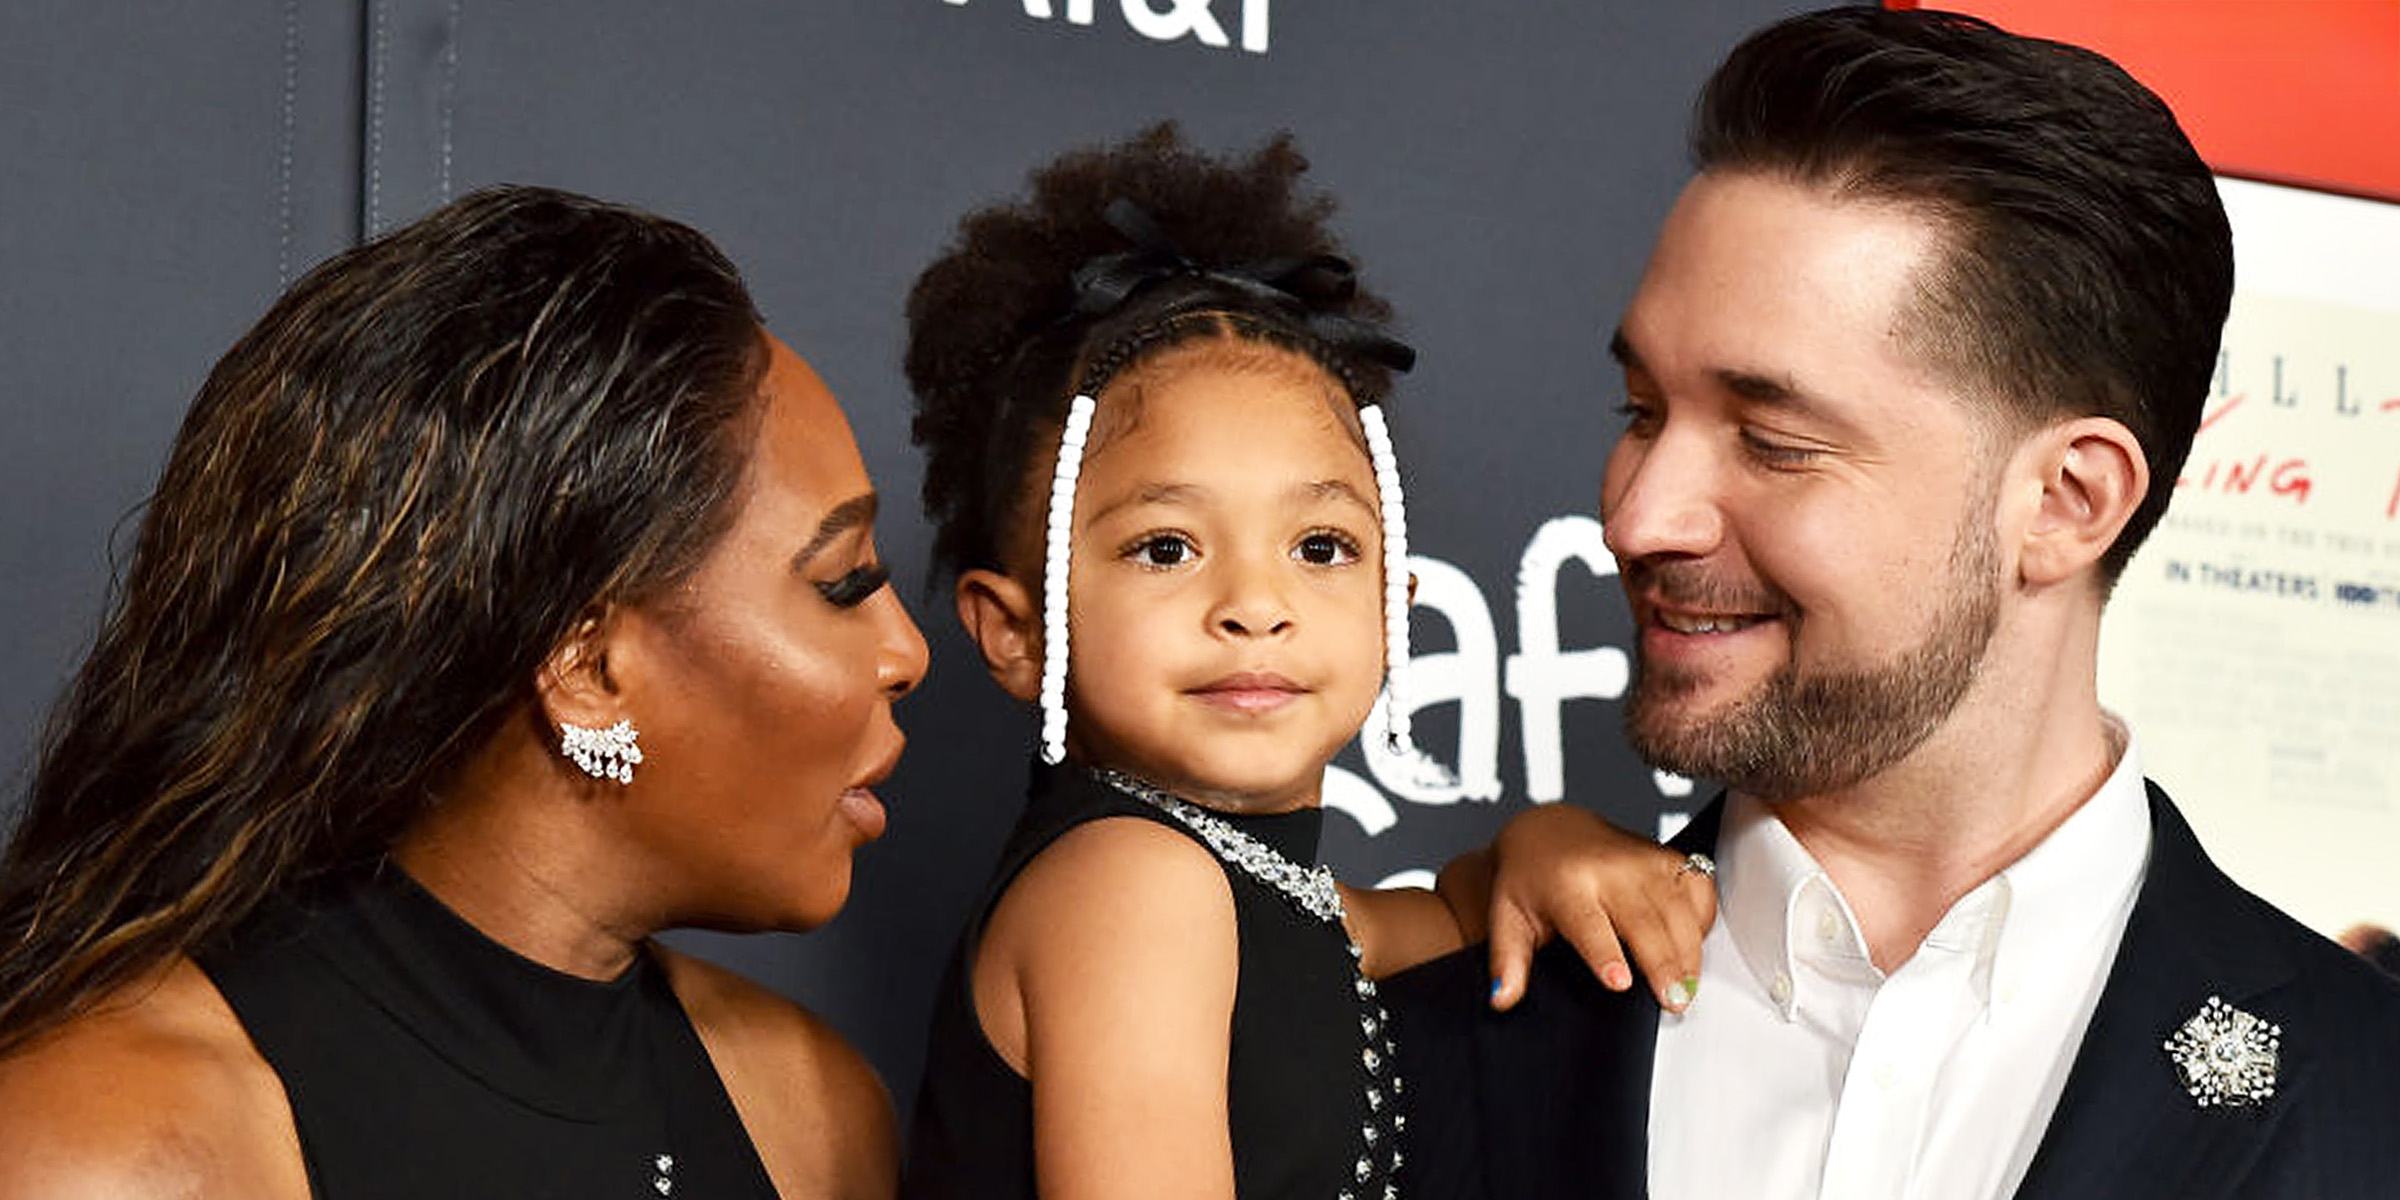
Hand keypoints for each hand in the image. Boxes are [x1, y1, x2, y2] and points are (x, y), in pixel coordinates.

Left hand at [1480, 805, 1715, 1012]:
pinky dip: (1704, 918)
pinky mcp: (1666, 856)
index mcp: (1565, 883)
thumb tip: (1501, 998)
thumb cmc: (1530, 881)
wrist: (1550, 832)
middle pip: (1643, 921)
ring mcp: (1641, 859)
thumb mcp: (1508, 918)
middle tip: (1674, 1002)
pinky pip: (1698, 887)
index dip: (1605, 953)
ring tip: (1686, 989)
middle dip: (1662, 963)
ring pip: (1677, 908)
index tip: (1620, 982)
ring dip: (1688, 951)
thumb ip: (1507, 962)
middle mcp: (1608, 867)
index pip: (1588, 922)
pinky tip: (1695, 947)